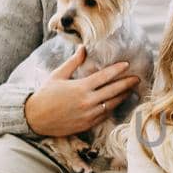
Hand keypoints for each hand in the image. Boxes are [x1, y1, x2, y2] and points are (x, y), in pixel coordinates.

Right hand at [24, 48, 140, 136]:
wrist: (35, 118)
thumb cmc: (45, 95)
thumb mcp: (58, 75)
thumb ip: (73, 62)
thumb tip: (83, 48)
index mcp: (80, 87)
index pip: (104, 77)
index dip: (117, 70)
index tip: (127, 65)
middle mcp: (86, 101)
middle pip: (113, 91)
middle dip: (126, 84)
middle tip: (137, 78)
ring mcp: (88, 114)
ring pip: (111, 104)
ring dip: (122, 97)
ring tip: (131, 90)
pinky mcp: (87, 125)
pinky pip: (104, 116)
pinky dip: (112, 108)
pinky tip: (117, 103)